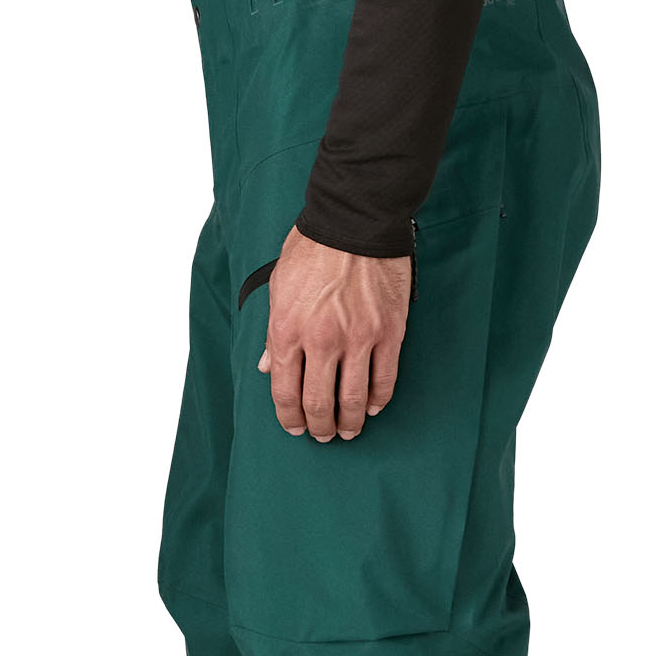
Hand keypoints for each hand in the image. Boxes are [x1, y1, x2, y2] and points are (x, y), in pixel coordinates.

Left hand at [257, 226, 411, 440]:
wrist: (356, 220)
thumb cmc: (314, 247)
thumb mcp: (278, 286)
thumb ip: (272, 331)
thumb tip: (265, 365)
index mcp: (287, 329)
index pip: (284, 391)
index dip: (288, 418)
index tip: (294, 427)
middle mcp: (321, 340)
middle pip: (318, 404)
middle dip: (319, 427)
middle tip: (322, 435)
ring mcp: (358, 339)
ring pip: (354, 400)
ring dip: (351, 422)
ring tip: (349, 430)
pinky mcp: (389, 333)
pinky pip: (385, 379)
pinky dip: (379, 400)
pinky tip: (374, 407)